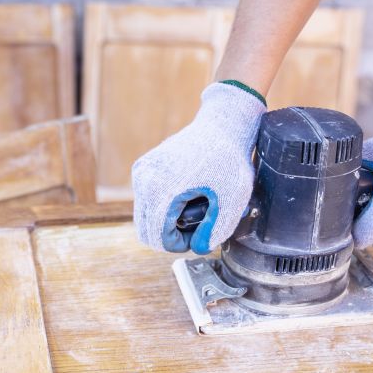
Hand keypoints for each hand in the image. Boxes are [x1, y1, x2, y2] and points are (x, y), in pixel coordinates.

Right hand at [132, 82, 265, 253]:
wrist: (222, 125)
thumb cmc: (229, 160)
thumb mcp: (231, 200)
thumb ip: (216, 230)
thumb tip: (200, 247)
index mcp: (162, 189)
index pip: (158, 238)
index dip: (181, 244)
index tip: (202, 234)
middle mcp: (145, 180)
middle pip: (146, 231)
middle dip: (172, 235)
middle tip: (199, 226)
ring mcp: (141, 171)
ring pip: (145, 217)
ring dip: (167, 221)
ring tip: (196, 208)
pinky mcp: (144, 167)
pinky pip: (146, 200)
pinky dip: (163, 207)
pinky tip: (187, 195)